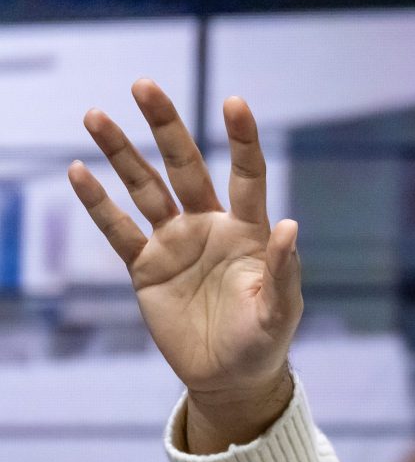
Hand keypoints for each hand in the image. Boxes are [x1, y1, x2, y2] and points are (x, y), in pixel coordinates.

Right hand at [68, 80, 302, 447]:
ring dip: (120, 153)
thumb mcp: (279, 311)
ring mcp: (175, 243)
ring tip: (95, 115)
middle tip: (144, 85)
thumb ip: (283, 270)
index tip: (235, 103)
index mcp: (249, 230)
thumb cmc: (264, 340)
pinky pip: (118, 229)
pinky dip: (98, 203)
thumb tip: (289, 225)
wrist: (230, 376)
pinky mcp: (145, 268)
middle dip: (166, 126)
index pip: (247, 175)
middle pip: (186, 166)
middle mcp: (210, 226)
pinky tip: (78, 171)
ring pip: (145, 188)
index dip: (242, 139)